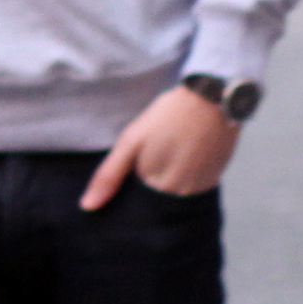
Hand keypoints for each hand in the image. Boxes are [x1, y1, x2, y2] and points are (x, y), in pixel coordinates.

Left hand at [81, 84, 241, 210]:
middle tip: (155, 151)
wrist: (212, 97)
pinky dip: (185, 174)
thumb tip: (88, 207)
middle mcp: (182, 195)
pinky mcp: (215, 179)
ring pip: (174, 192)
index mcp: (157, 187)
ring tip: (171, 150)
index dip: (131, 183)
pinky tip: (185, 153)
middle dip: (151, 180)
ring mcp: (201, 188)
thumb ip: (109, 176)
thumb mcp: (131, 141)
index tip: (136, 162)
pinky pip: (192, 185)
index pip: (136, 200)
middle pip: (156, 197)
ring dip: (169, 178)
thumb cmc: (168, 116)